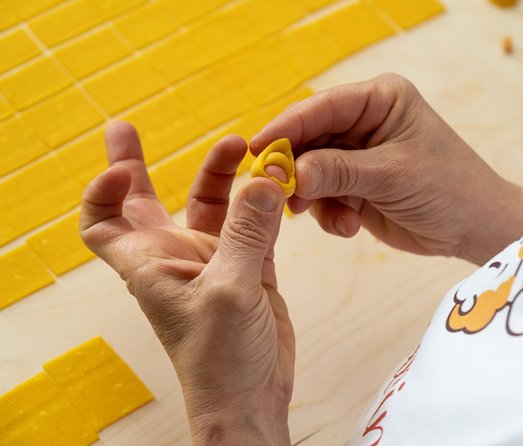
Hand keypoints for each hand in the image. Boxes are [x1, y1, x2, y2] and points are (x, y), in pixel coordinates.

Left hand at [80, 122, 292, 444]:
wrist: (251, 396)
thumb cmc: (220, 359)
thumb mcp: (229, 290)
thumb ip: (247, 232)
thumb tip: (263, 178)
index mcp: (151, 263)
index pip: (103, 223)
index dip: (103, 191)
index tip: (125, 167)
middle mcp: (177, 256)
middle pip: (147, 202)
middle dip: (137, 164)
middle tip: (125, 127)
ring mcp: (216, 261)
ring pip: (212, 206)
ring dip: (223, 176)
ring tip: (244, 146)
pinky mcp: (250, 268)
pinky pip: (256, 224)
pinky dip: (265, 204)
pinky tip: (277, 184)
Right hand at [251, 73, 522, 264]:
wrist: (474, 228)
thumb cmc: (447, 188)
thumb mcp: (391, 174)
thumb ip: (337, 171)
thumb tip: (287, 172)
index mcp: (379, 99)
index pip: (321, 107)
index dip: (286, 128)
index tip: (258, 150)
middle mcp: (364, 122)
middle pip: (309, 139)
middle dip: (295, 168)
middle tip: (280, 193)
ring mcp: (357, 156)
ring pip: (311, 170)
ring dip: (313, 197)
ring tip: (329, 216)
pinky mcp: (355, 186)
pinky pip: (323, 196)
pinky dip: (329, 214)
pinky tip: (349, 226)